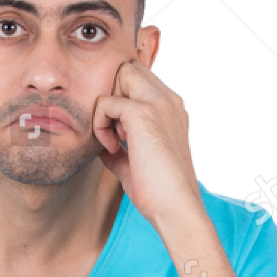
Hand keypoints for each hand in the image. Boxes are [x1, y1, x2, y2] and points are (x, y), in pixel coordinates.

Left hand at [93, 60, 201, 225]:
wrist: (175, 208)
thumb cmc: (159, 193)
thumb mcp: (135, 165)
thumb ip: (120, 151)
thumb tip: (101, 148)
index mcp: (171, 109)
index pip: (138, 78)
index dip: (120, 98)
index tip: (119, 134)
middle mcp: (168, 100)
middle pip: (128, 68)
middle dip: (112, 94)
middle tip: (113, 130)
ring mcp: (158, 104)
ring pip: (120, 74)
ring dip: (106, 106)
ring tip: (113, 140)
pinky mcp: (143, 114)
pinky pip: (106, 102)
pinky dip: (100, 124)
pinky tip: (111, 148)